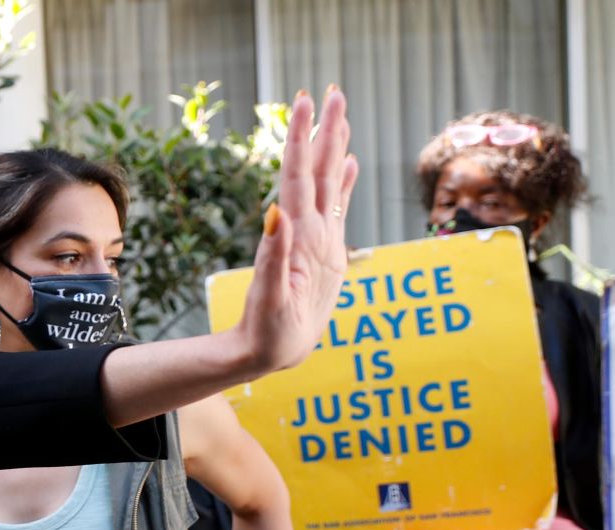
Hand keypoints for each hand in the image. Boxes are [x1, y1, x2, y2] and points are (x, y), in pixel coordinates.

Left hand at [236, 87, 358, 373]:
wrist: (268, 352)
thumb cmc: (267, 331)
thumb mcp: (271, 298)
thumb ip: (273, 257)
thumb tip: (276, 213)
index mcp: (295, 235)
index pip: (298, 176)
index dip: (302, 138)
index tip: (306, 102)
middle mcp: (306, 230)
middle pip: (315, 171)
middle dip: (323, 131)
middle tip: (332, 92)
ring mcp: (316, 239)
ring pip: (326, 184)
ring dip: (332, 149)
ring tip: (339, 117)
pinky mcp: (326, 253)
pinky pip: (336, 209)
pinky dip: (342, 183)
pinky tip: (347, 163)